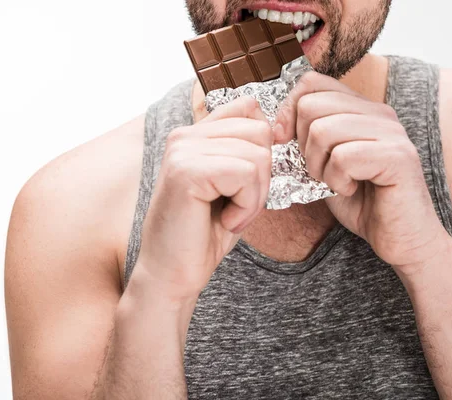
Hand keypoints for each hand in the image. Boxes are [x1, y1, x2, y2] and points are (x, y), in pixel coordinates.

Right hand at [135, 97, 272, 300]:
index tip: (252, 180)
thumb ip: (247, 152)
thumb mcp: (234, 186)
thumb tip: (278, 128)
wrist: (173, 274)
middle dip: (262, 177)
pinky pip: (245, 174)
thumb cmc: (204, 233)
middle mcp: (185, 135)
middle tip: (237, 207)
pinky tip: (225, 221)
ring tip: (229, 215)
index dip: (264, 144)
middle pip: (260, 132)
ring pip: (257, 155)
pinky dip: (246, 205)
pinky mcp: (186, 171)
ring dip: (254, 196)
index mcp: (195, 134)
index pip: (249, 107)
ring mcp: (182, 150)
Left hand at [276, 72, 451, 272]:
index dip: (288, 111)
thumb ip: (308, 139)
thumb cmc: (363, 204)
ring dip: (319, 166)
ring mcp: (392, 132)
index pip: (312, 83)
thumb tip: (276, 124)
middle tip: (320, 171)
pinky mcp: (397, 157)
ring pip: (323, 131)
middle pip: (311, 105)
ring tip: (337, 182)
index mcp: (363, 109)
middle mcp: (380, 113)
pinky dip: (337, 181)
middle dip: (303, 145)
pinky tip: (352, 190)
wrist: (401, 240)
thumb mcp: (326, 165)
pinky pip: (343, 157)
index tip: (285, 141)